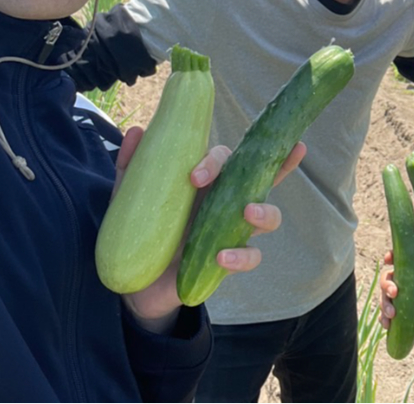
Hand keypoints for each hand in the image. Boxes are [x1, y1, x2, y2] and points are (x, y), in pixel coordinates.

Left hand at [116, 128, 305, 331]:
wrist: (137, 283)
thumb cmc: (142, 231)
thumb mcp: (131, 198)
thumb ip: (133, 166)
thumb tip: (137, 132)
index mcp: (208, 182)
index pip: (225, 158)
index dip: (215, 161)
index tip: (194, 178)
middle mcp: (227, 202)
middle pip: (264, 177)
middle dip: (282, 164)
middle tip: (282, 157)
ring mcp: (232, 231)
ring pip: (270, 216)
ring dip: (266, 211)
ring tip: (248, 212)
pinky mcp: (230, 261)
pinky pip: (252, 256)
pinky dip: (242, 256)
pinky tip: (221, 257)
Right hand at [378, 248, 413, 328]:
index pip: (398, 256)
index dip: (390, 255)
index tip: (389, 259)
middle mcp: (402, 277)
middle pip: (386, 277)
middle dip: (387, 285)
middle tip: (395, 293)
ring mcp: (398, 295)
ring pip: (384, 297)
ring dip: (384, 305)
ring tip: (392, 315)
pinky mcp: (399, 310)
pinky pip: (385, 314)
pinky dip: (383, 319)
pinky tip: (387, 326)